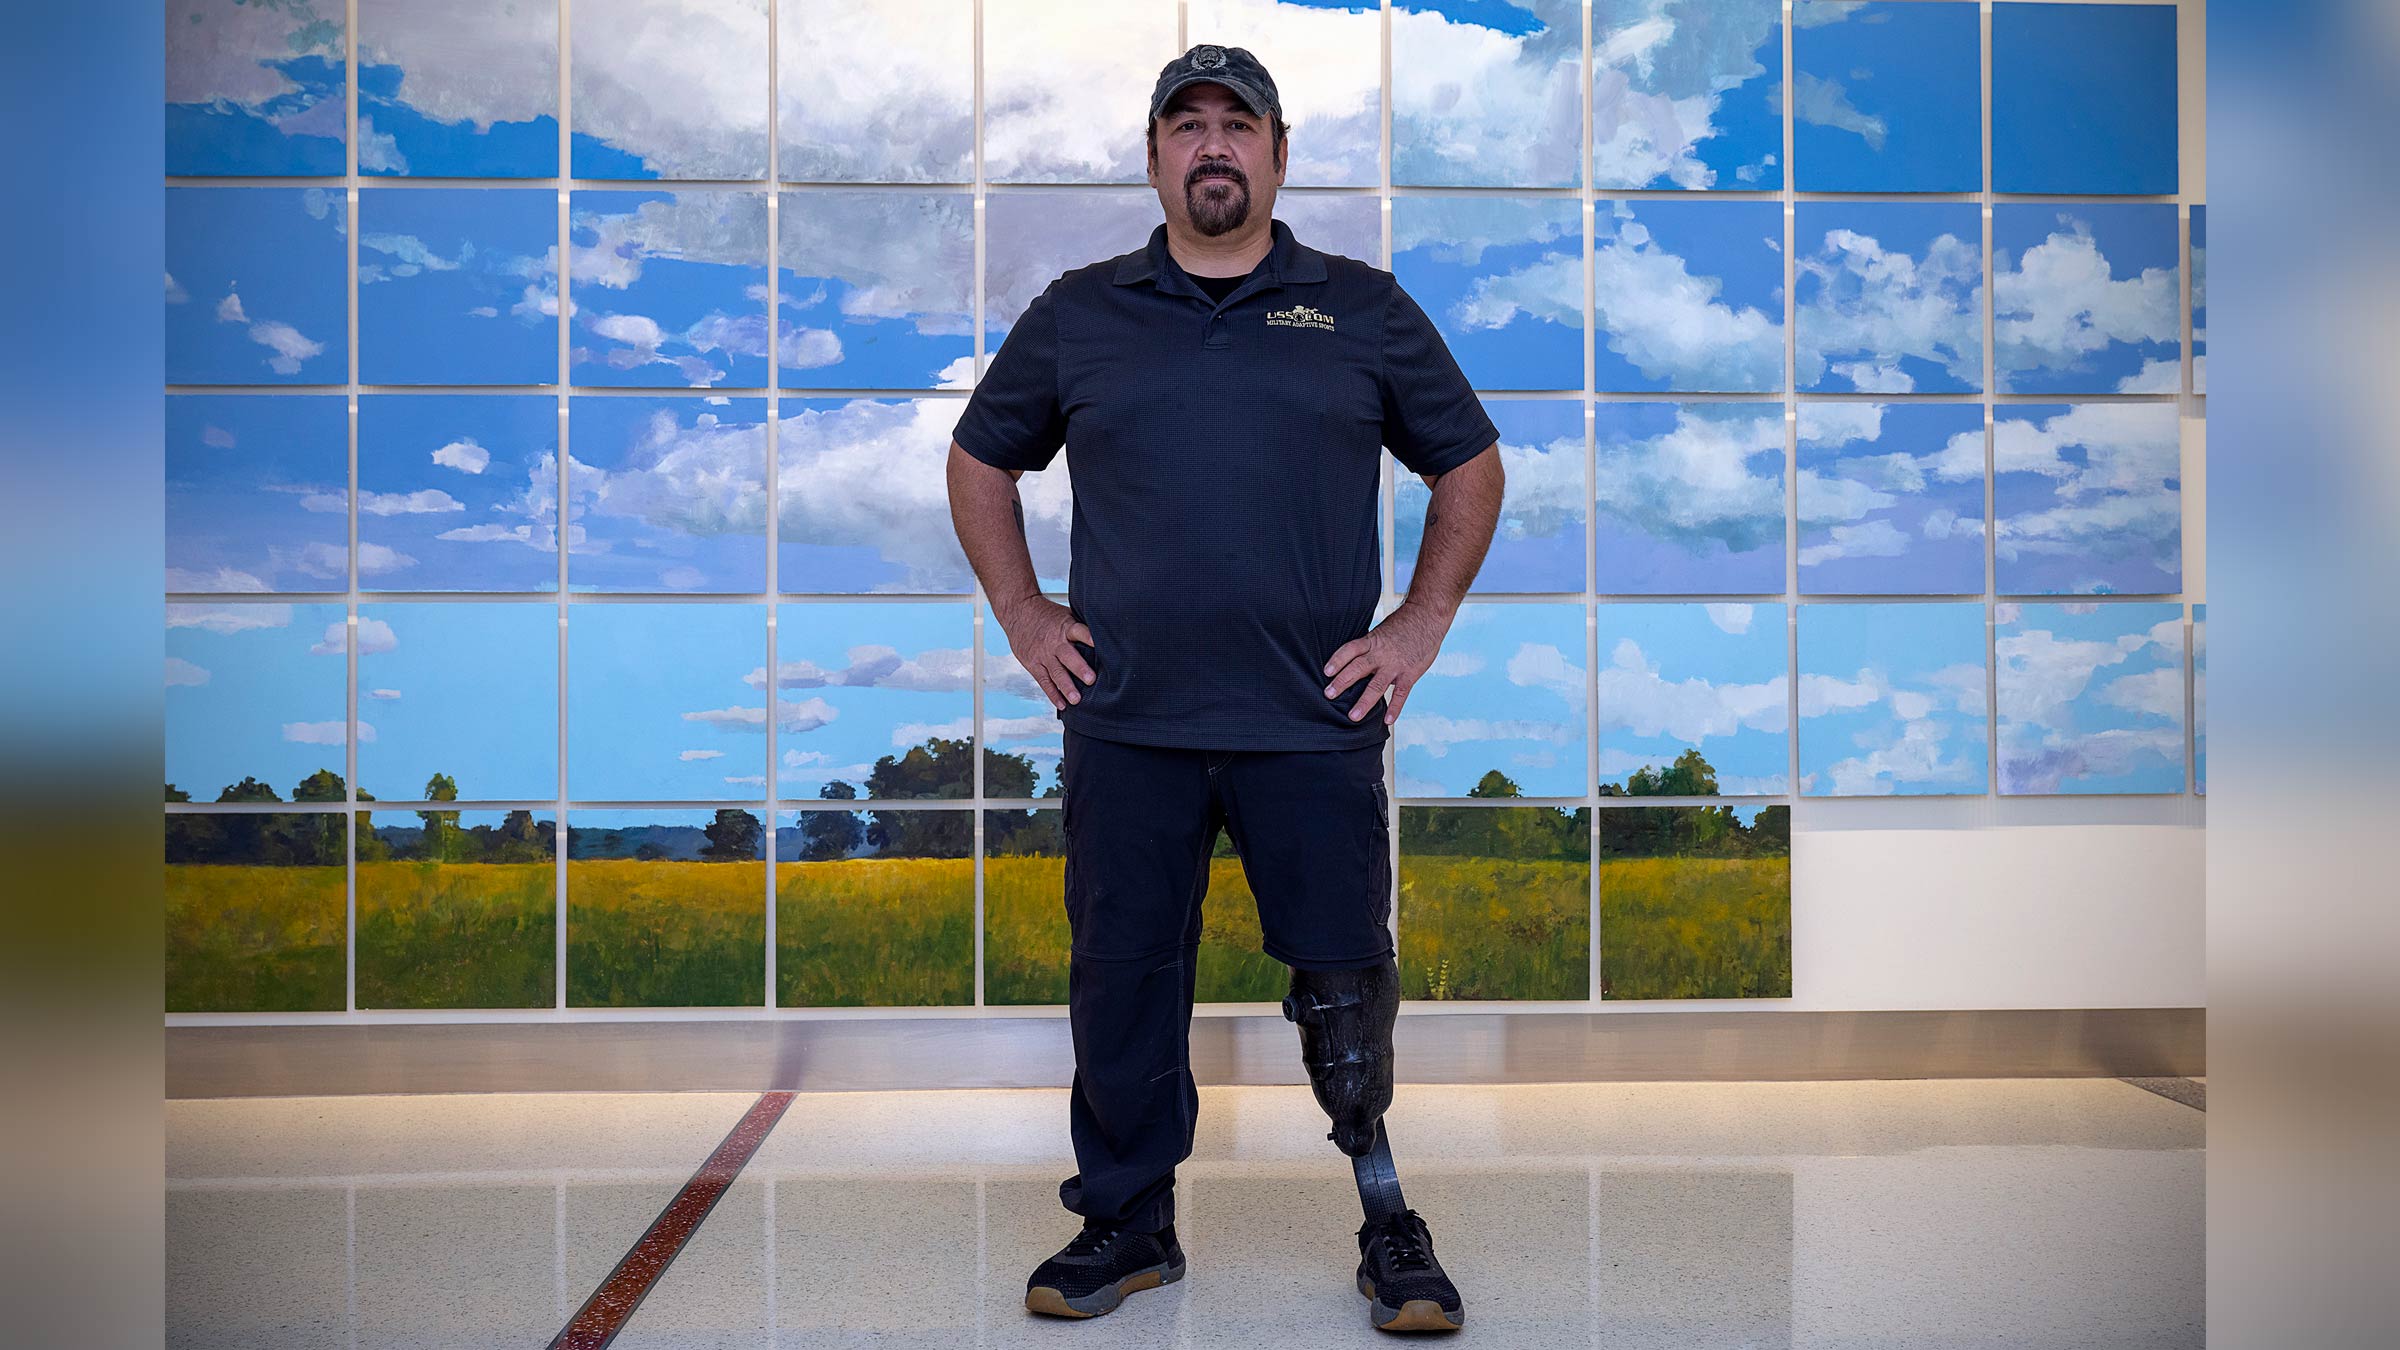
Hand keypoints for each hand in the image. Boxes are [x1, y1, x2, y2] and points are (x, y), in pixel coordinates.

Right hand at [999, 596, 1095, 709]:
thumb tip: (1107, 634)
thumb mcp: (1065, 614)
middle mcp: (1055, 642)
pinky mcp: (1033, 664)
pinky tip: (1062, 704)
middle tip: (1091, 680)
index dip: (1088, 637)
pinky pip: (1044, 681)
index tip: (1098, 644)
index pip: (1079, 631)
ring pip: (1056, 672)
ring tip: (1076, 700)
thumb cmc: (1047, 614)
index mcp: (1066, 627)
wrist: (1018, 612)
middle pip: (1068, 656)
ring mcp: (1043, 655)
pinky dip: (1053, 694)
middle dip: (1079, 668)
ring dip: (1066, 687)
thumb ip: (1081, 627)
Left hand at [1322, 600, 1450, 725]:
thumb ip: (1369, 648)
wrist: (1428, 617)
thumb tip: (1356, 664)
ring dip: (1364, 702)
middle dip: (1342, 682)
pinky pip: (1400, 693)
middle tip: (1329, 695)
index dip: (1337, 660)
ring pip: (1376, 685)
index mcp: (1371, 641)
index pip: (1350, 650)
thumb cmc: (1403, 625)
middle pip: (1358, 668)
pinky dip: (1394, 708)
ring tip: (1353, 716)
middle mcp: (1381, 654)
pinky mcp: (1410, 673)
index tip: (1326, 672)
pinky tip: (1388, 721)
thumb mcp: (1381, 632)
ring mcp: (1395, 665)